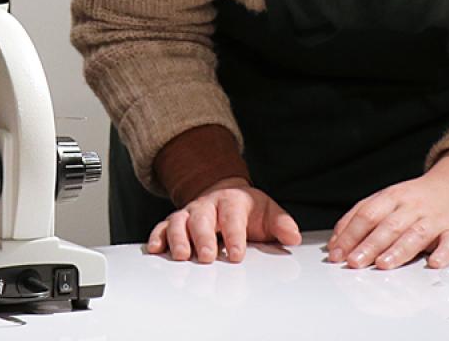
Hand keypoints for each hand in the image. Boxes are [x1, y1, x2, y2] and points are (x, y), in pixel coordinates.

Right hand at [146, 177, 301, 263]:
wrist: (224, 193)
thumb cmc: (246, 209)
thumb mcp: (267, 212)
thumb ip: (280, 224)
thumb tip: (293, 237)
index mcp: (232, 201)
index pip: (232, 217)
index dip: (234, 236)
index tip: (236, 254)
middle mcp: (207, 206)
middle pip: (202, 218)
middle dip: (203, 238)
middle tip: (207, 256)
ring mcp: (189, 213)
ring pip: (179, 222)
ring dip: (178, 238)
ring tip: (181, 256)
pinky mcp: (174, 222)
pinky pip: (162, 227)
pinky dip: (157, 237)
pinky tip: (155, 249)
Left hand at [327, 149, 448, 270]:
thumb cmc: (417, 199)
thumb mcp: (386, 199)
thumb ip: (360, 217)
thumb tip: (336, 243)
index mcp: (393, 197)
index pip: (367, 214)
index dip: (350, 234)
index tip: (337, 253)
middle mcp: (413, 207)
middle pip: (389, 226)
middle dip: (369, 245)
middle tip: (354, 262)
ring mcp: (435, 219)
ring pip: (416, 234)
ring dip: (399, 250)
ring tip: (383, 264)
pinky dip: (443, 253)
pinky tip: (435, 262)